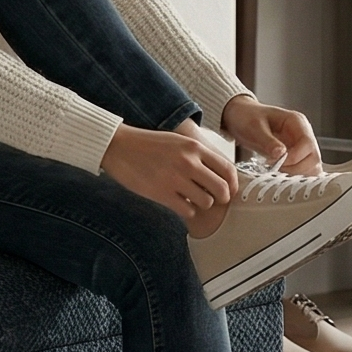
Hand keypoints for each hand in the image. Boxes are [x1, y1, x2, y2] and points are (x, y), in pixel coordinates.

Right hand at [100, 123, 237, 228]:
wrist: (119, 146)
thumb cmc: (148, 144)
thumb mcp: (178, 141)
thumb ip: (198, 155)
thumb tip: (218, 175)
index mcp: (194, 147)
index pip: (227, 169)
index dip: (233, 184)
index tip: (230, 191)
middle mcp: (189, 162)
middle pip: (222, 189)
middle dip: (221, 198)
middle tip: (213, 199)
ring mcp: (176, 179)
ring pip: (206, 202)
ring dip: (201, 204)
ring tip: (190, 198)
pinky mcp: (162, 193)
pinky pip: (188, 210)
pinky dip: (186, 210)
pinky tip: (178, 203)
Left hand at [220, 94, 320, 170]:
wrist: (239, 116)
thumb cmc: (247, 117)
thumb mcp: (254, 127)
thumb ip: (268, 141)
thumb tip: (281, 155)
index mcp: (297, 122)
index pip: (307, 144)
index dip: (295, 157)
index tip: (278, 162)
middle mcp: (303, 134)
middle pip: (314, 157)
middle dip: (297, 168)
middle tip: (276, 170)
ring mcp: (301, 146)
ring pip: (311, 167)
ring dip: (297, 174)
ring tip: (277, 172)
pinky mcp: (295, 157)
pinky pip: (303, 170)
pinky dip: (295, 176)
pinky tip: (280, 175)